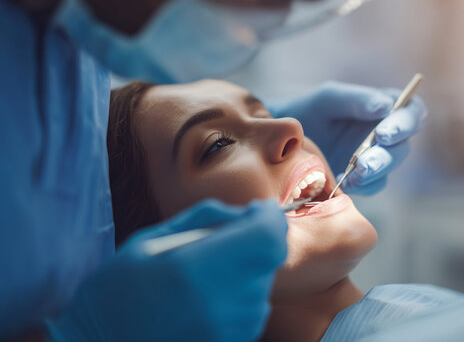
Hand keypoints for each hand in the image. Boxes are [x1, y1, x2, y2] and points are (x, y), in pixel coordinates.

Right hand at [46, 199, 287, 341]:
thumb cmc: (118, 287)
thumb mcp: (151, 238)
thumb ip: (205, 217)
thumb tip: (247, 212)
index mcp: (194, 271)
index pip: (266, 238)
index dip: (271, 217)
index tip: (260, 208)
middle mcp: (219, 304)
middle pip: (270, 258)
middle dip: (258, 238)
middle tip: (228, 235)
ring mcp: (228, 330)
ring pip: (264, 282)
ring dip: (248, 266)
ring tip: (207, 270)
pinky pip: (255, 307)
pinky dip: (243, 290)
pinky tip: (209, 292)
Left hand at [273, 82, 426, 194]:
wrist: (285, 138)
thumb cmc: (311, 110)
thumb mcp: (330, 98)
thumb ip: (357, 99)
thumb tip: (386, 107)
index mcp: (386, 108)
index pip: (412, 113)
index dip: (405, 124)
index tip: (383, 133)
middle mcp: (386, 134)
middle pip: (402, 146)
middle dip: (386, 156)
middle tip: (365, 162)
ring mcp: (376, 157)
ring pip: (389, 167)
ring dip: (374, 172)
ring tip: (353, 174)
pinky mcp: (363, 178)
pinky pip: (372, 185)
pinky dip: (362, 185)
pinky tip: (345, 183)